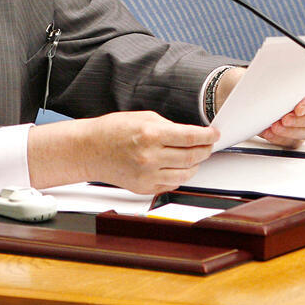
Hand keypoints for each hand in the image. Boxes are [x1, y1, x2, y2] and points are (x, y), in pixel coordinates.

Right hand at [28, 112, 219, 193]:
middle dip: (205, 150)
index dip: (207, 136)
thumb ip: (169, 126)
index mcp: (150, 135)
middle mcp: (149, 157)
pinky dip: (180, 175)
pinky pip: (172, 184)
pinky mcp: (144, 187)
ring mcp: (147, 175)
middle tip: (208, 144)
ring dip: (195, 164)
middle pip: (192, 157)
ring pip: (186, 174)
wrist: (90, 150)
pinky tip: (178, 166)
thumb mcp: (144, 117)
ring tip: (194, 156)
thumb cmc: (113, 131)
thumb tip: (191, 133)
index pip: (190, 136)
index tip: (214, 134)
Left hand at [257, 81, 304, 148]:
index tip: (298, 109)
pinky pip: (293, 142)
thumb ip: (285, 81)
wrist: (272, 94)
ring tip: (274, 127)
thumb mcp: (284, 78)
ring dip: (289, 132)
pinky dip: (279, 139)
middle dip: (299, 121)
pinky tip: (269, 133)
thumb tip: (275, 80)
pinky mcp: (299, 136)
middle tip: (285, 120)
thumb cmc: (281, 85)